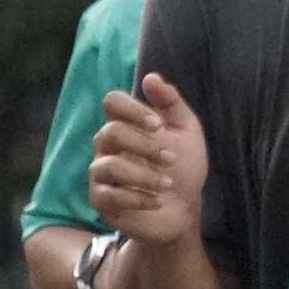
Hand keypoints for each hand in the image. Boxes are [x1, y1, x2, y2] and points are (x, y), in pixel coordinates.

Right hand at [88, 74, 208, 245]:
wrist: (185, 211)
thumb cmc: (183, 169)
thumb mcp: (186, 132)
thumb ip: (171, 103)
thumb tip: (151, 77)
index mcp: (126, 124)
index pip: (113, 102)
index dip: (133, 110)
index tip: (158, 125)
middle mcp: (107, 146)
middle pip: (110, 132)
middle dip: (144, 145)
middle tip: (171, 159)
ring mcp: (101, 173)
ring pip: (109, 165)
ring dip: (143, 175)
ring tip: (167, 183)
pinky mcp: (101, 201)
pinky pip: (110, 195)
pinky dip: (138, 198)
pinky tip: (158, 201)